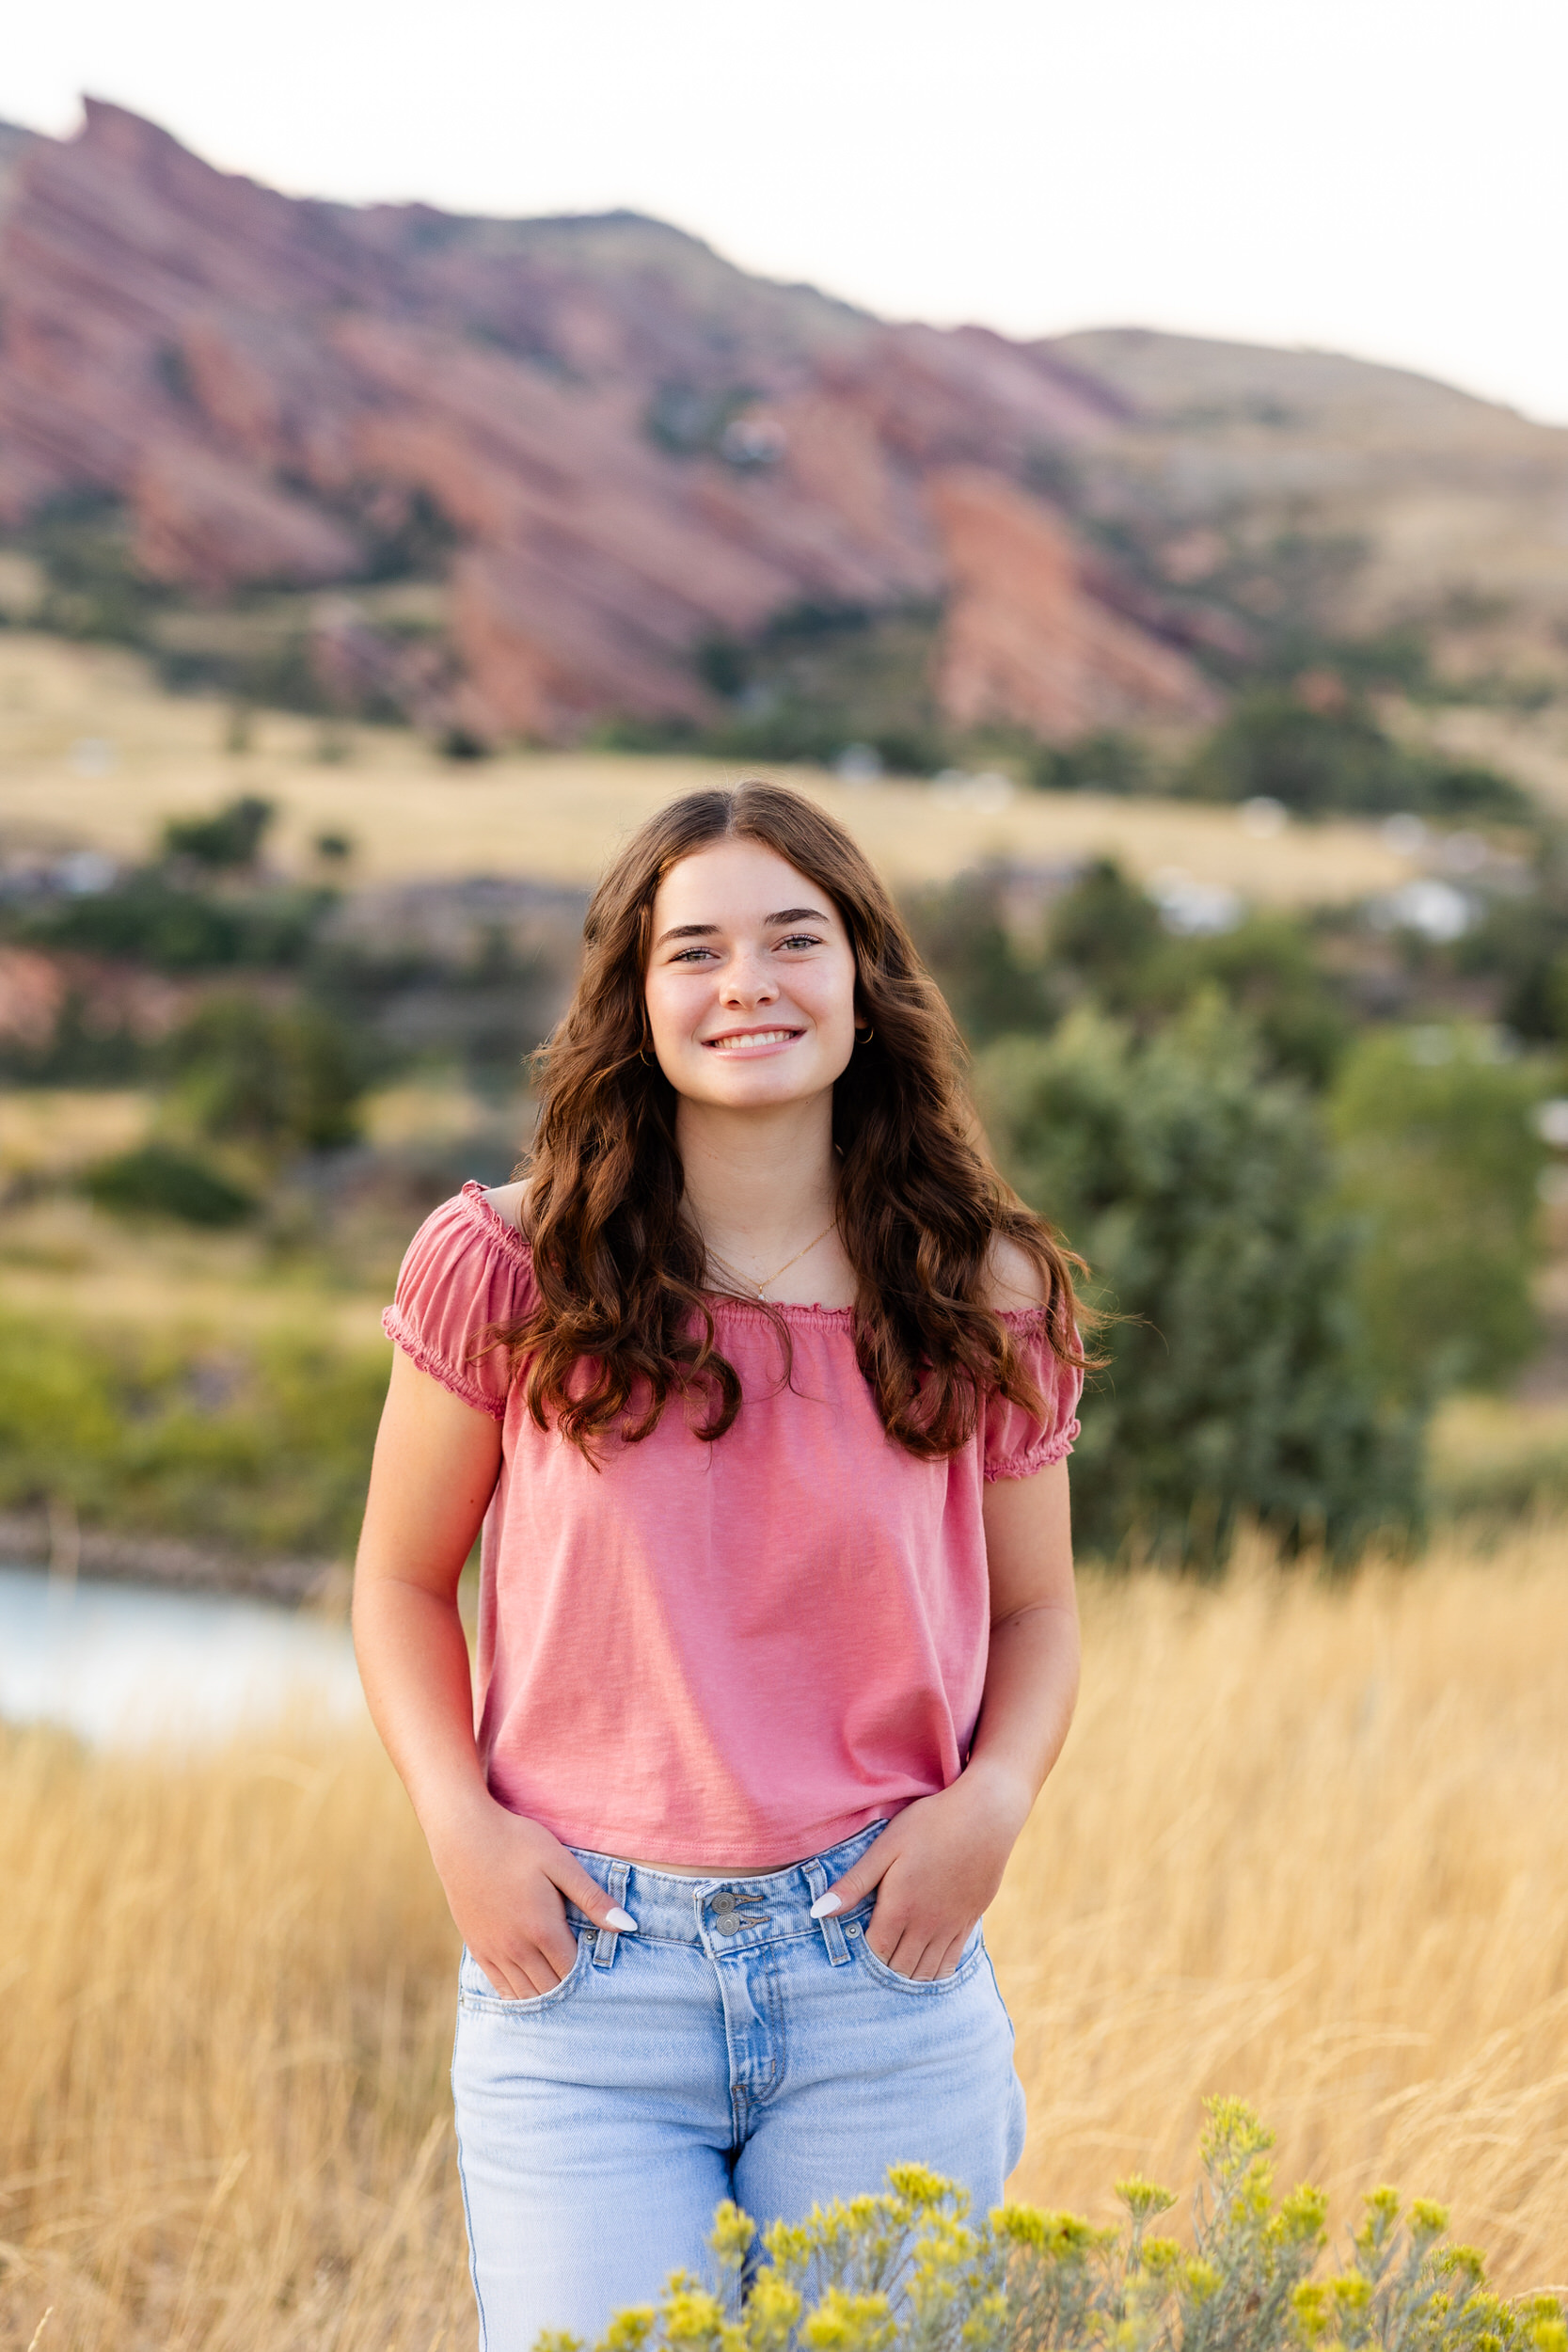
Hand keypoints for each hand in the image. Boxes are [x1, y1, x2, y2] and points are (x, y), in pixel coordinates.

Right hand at [430, 1793, 635, 1999]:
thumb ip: (593, 1898)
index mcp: (543, 1929)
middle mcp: (517, 1949)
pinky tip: (533, 1993)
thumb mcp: (560, 1863)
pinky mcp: (477, 1947)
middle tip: (591, 1991)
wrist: (462, 1834)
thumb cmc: (516, 1842)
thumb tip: (628, 1926)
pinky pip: (501, 1987)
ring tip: (567, 1996)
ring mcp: (494, 1951)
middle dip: (573, 1993)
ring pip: (526, 1994)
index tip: (606, 1977)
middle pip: (551, 1989)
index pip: (574, 1973)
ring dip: (548, 1998)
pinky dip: (520, 1996)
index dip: (592, 1979)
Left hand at [814, 1764, 1030, 1979]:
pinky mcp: (970, 1921)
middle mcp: (925, 1926)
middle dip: (882, 1971)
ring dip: (907, 1975)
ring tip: (893, 1966)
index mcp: (899, 1909)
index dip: (861, 1959)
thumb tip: (817, 1912)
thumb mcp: (885, 1847)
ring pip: (925, 1971)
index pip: (874, 1954)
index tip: (852, 1951)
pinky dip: (935, 1972)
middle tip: (869, 1963)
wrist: (986, 1815)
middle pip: (899, 1968)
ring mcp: (951, 1926)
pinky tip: (925, 1968)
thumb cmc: (930, 1824)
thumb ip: (853, 1883)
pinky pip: (951, 1962)